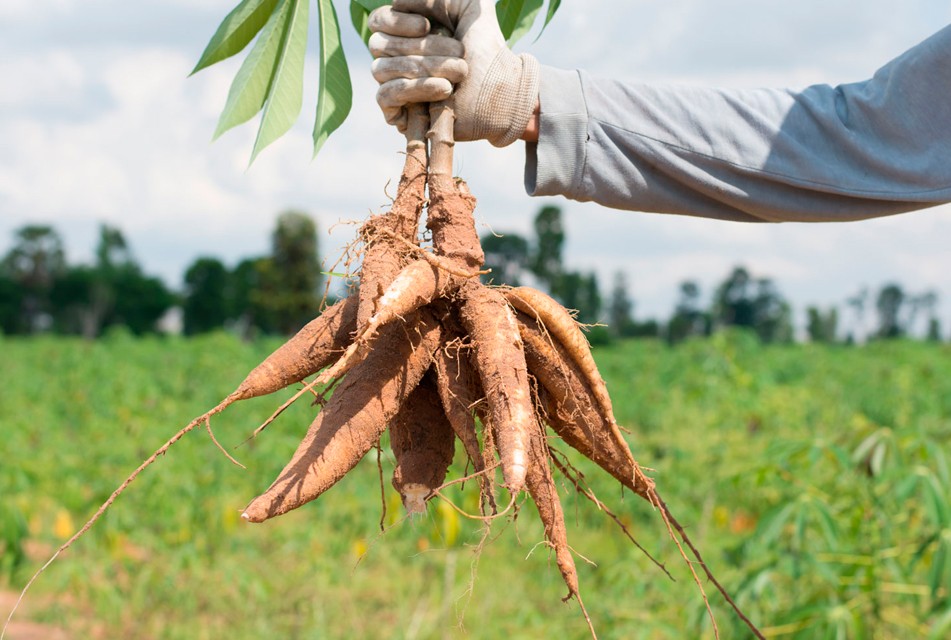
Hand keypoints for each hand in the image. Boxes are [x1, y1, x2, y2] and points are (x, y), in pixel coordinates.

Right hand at [369, 0, 539, 146]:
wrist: (503, 89)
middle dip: (423, 47)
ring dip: (424, 67)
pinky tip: (444, 89)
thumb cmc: (487, 49)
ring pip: (382, 69)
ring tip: (460, 72)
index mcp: (406, 34)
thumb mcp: (468, 5)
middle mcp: (396, 58)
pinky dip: (415, 89)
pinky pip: (385, 96)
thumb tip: (397, 1)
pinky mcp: (400, 114)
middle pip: (380, 45)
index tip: (426, 26)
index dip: (395, 21)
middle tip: (460, 53)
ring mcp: (396, 87)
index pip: (378, 22)